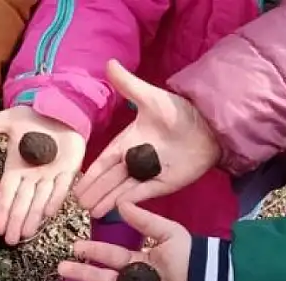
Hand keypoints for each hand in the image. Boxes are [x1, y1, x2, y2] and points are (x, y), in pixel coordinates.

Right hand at [0, 107, 84, 244]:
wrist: (58, 109)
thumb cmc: (32, 117)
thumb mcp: (6, 121)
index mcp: (16, 168)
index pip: (7, 193)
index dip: (2, 211)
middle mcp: (32, 175)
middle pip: (23, 202)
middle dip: (16, 221)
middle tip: (11, 241)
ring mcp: (51, 174)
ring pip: (40, 200)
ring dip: (33, 217)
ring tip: (26, 234)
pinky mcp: (69, 169)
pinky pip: (62, 187)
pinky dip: (55, 199)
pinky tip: (49, 214)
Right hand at [59, 202, 190, 280]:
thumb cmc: (192, 257)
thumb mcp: (168, 232)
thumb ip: (144, 220)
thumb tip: (121, 203)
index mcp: (139, 262)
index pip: (111, 257)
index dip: (94, 252)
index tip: (75, 247)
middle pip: (103, 278)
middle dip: (82, 274)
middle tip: (62, 269)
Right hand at [74, 60, 220, 217]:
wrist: (209, 125)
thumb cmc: (179, 111)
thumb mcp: (151, 97)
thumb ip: (129, 85)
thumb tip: (109, 62)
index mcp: (129, 142)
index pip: (104, 161)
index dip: (91, 174)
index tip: (76, 186)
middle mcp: (136, 160)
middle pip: (110, 179)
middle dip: (94, 191)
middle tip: (78, 205)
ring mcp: (150, 174)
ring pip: (123, 189)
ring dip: (107, 200)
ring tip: (91, 213)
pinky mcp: (165, 184)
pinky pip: (143, 194)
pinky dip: (130, 202)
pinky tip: (115, 209)